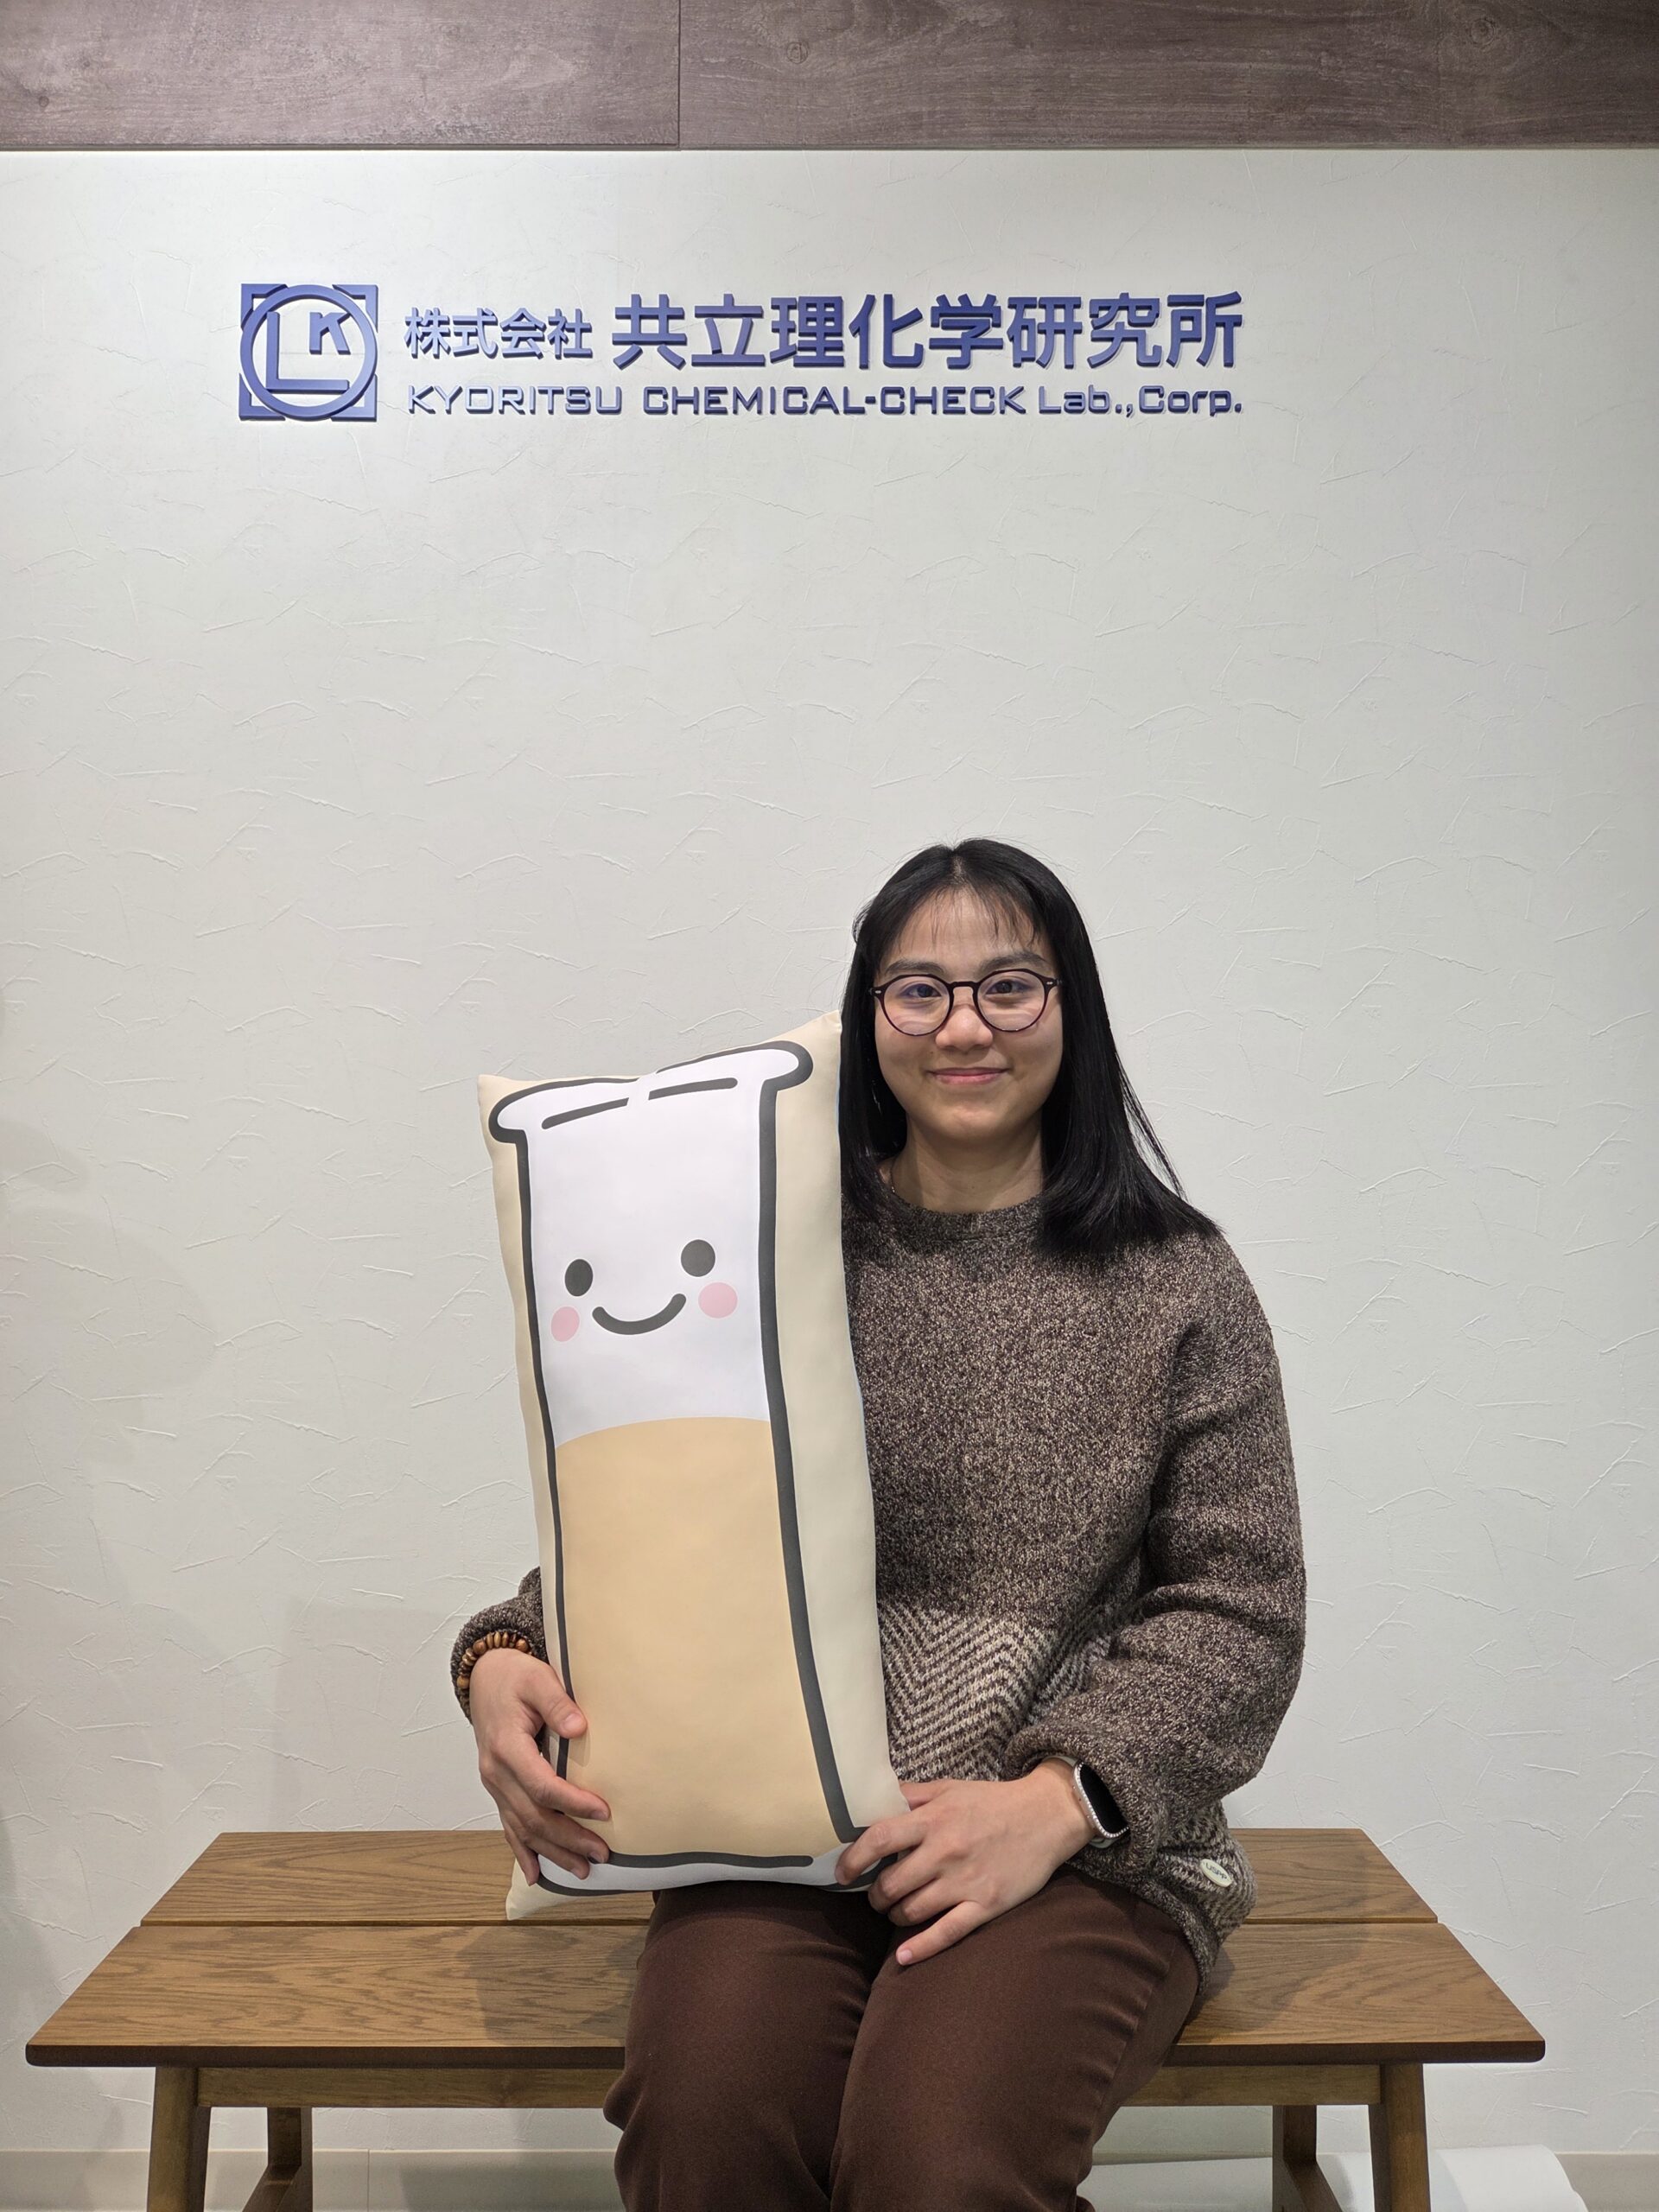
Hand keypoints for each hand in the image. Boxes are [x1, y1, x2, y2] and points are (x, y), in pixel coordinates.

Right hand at [468, 1646, 611, 1884]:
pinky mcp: (498, 1788)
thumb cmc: (516, 1677)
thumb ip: (557, 1703)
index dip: (573, 1802)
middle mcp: (496, 1772)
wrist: (486, 1677)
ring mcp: (494, 1784)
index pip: (542, 1786)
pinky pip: (508, 1826)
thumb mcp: (538, 1679)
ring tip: (583, 1871)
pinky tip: (535, 1874)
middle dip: (569, 1838)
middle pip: (533, 1816)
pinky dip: (522, 1851)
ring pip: (522, 1828)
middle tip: (602, 1854)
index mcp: (506, 1747)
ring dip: (552, 1851)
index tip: (604, 1812)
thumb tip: (579, 1729)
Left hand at [833, 1758, 1094, 1965]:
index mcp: (933, 1820)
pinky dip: (921, 1947)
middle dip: (875, 1895)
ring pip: (913, 1910)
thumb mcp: (950, 1788)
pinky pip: (947, 1933)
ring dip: (896, 1915)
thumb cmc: (993, 1802)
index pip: (879, 1839)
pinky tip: (903, 1956)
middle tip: (874, 1896)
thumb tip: (871, 1797)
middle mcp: (945, 1852)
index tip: (842, 1872)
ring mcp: (965, 1882)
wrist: (1046, 1816)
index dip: (854, 1858)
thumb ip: (911, 1795)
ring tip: (895, 1911)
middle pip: (892, 1883)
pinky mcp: (985, 1905)